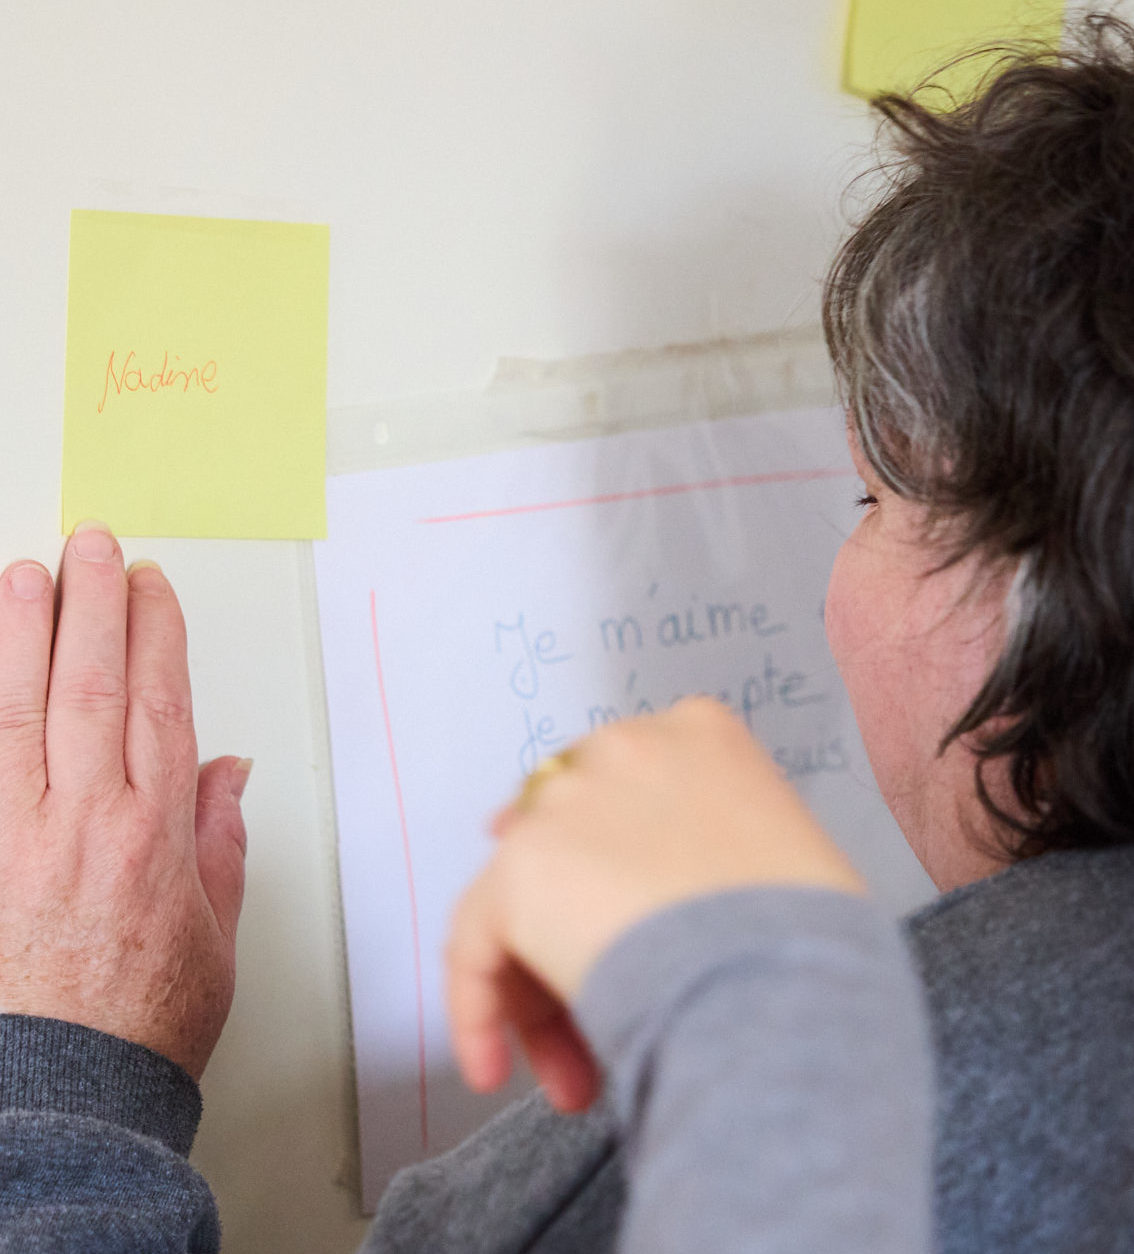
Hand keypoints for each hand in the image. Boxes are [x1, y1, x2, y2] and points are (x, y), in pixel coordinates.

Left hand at [0, 522, 247, 1079]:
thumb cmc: (140, 1021)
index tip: (152, 589)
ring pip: (19, 710)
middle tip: (92, 546)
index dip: (155, 636)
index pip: (158, 704)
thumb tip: (225, 771)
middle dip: (93, 606)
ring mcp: (15, 836)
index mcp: (152, 836)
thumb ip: (217, 840)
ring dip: (22, 634)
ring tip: (24, 575)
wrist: (62, 1094)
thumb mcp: (214, 933)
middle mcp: (83, 823)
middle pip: (89, 687)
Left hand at [446, 697, 864, 1113]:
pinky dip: (477, 1007)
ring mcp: (566, 803)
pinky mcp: (520, 868)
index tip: (622, 927)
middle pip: (574, 845)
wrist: (781, 980)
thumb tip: (673, 899)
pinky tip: (492, 1066)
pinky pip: (476, 942)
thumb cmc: (814, 938)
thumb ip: (724, 848)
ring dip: (543, 990)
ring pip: (526, 899)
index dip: (619, 869)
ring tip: (576, 1074)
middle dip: (578, 934)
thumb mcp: (788, 858)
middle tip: (598, 1018)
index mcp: (700, 734)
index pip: (631, 795)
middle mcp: (624, 748)